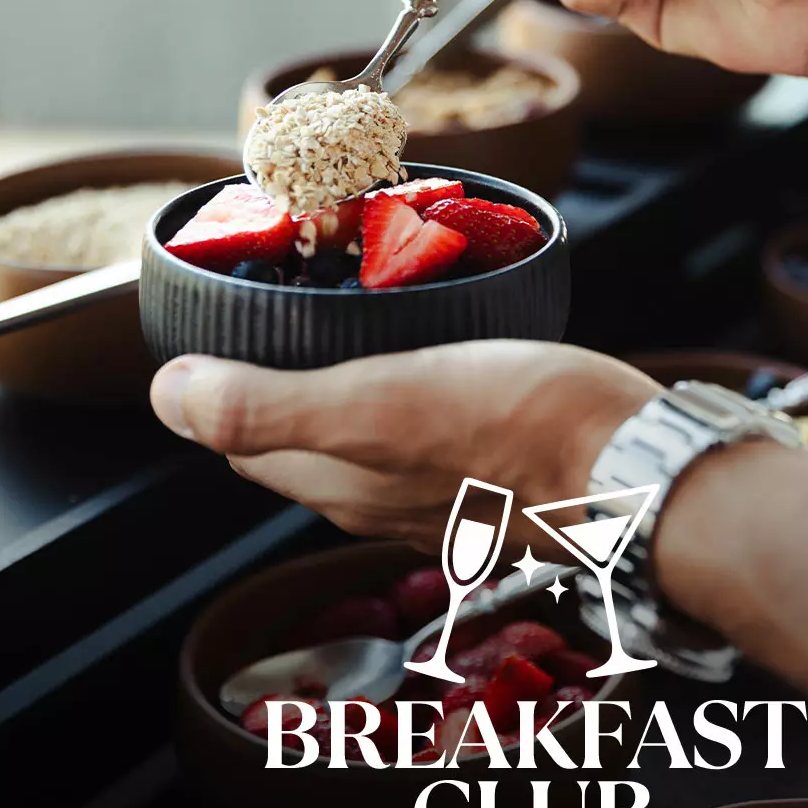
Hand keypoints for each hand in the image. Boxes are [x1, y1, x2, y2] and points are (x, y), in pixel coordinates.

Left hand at [149, 341, 659, 554]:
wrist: (638, 469)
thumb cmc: (522, 427)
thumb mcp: (382, 403)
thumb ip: (269, 408)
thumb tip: (169, 397)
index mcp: (340, 484)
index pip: (243, 440)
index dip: (223, 386)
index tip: (234, 323)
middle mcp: (378, 502)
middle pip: (298, 441)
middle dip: (281, 381)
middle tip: (297, 305)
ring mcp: (436, 498)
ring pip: (361, 439)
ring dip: (346, 387)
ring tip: (363, 322)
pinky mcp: (488, 481)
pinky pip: (421, 437)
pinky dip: (407, 397)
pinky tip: (435, 360)